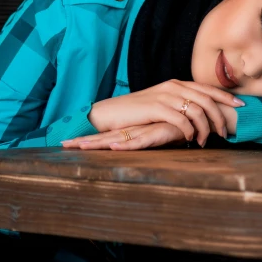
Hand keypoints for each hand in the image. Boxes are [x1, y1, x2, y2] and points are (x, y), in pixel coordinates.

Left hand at [62, 122, 185, 150]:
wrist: (201, 114)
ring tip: (76, 147)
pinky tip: (112, 147)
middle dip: (84, 141)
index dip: (89, 139)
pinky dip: (125, 145)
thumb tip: (140, 144)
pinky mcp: (157, 132)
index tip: (68, 143)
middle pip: (105, 136)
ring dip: (96, 143)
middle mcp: (136, 128)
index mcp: (135, 129)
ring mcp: (145, 129)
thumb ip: (152, 138)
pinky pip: (139, 141)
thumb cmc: (183, 125)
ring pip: (117, 138)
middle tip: (61, 144)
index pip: (107, 134)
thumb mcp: (163, 135)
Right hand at [88, 79, 244, 146]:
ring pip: (196, 110)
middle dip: (220, 116)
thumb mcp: (162, 105)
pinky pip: (181, 119)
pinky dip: (189, 130)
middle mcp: (173, 87)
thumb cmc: (138, 113)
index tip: (241, 105)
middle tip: (226, 132)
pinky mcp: (156, 108)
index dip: (225, 96)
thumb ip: (179, 106)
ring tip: (205, 141)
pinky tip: (190, 140)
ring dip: (205, 128)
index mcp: (176, 84)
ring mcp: (165, 96)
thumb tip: (199, 118)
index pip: (207, 88)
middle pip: (206, 98)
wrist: (111, 113)